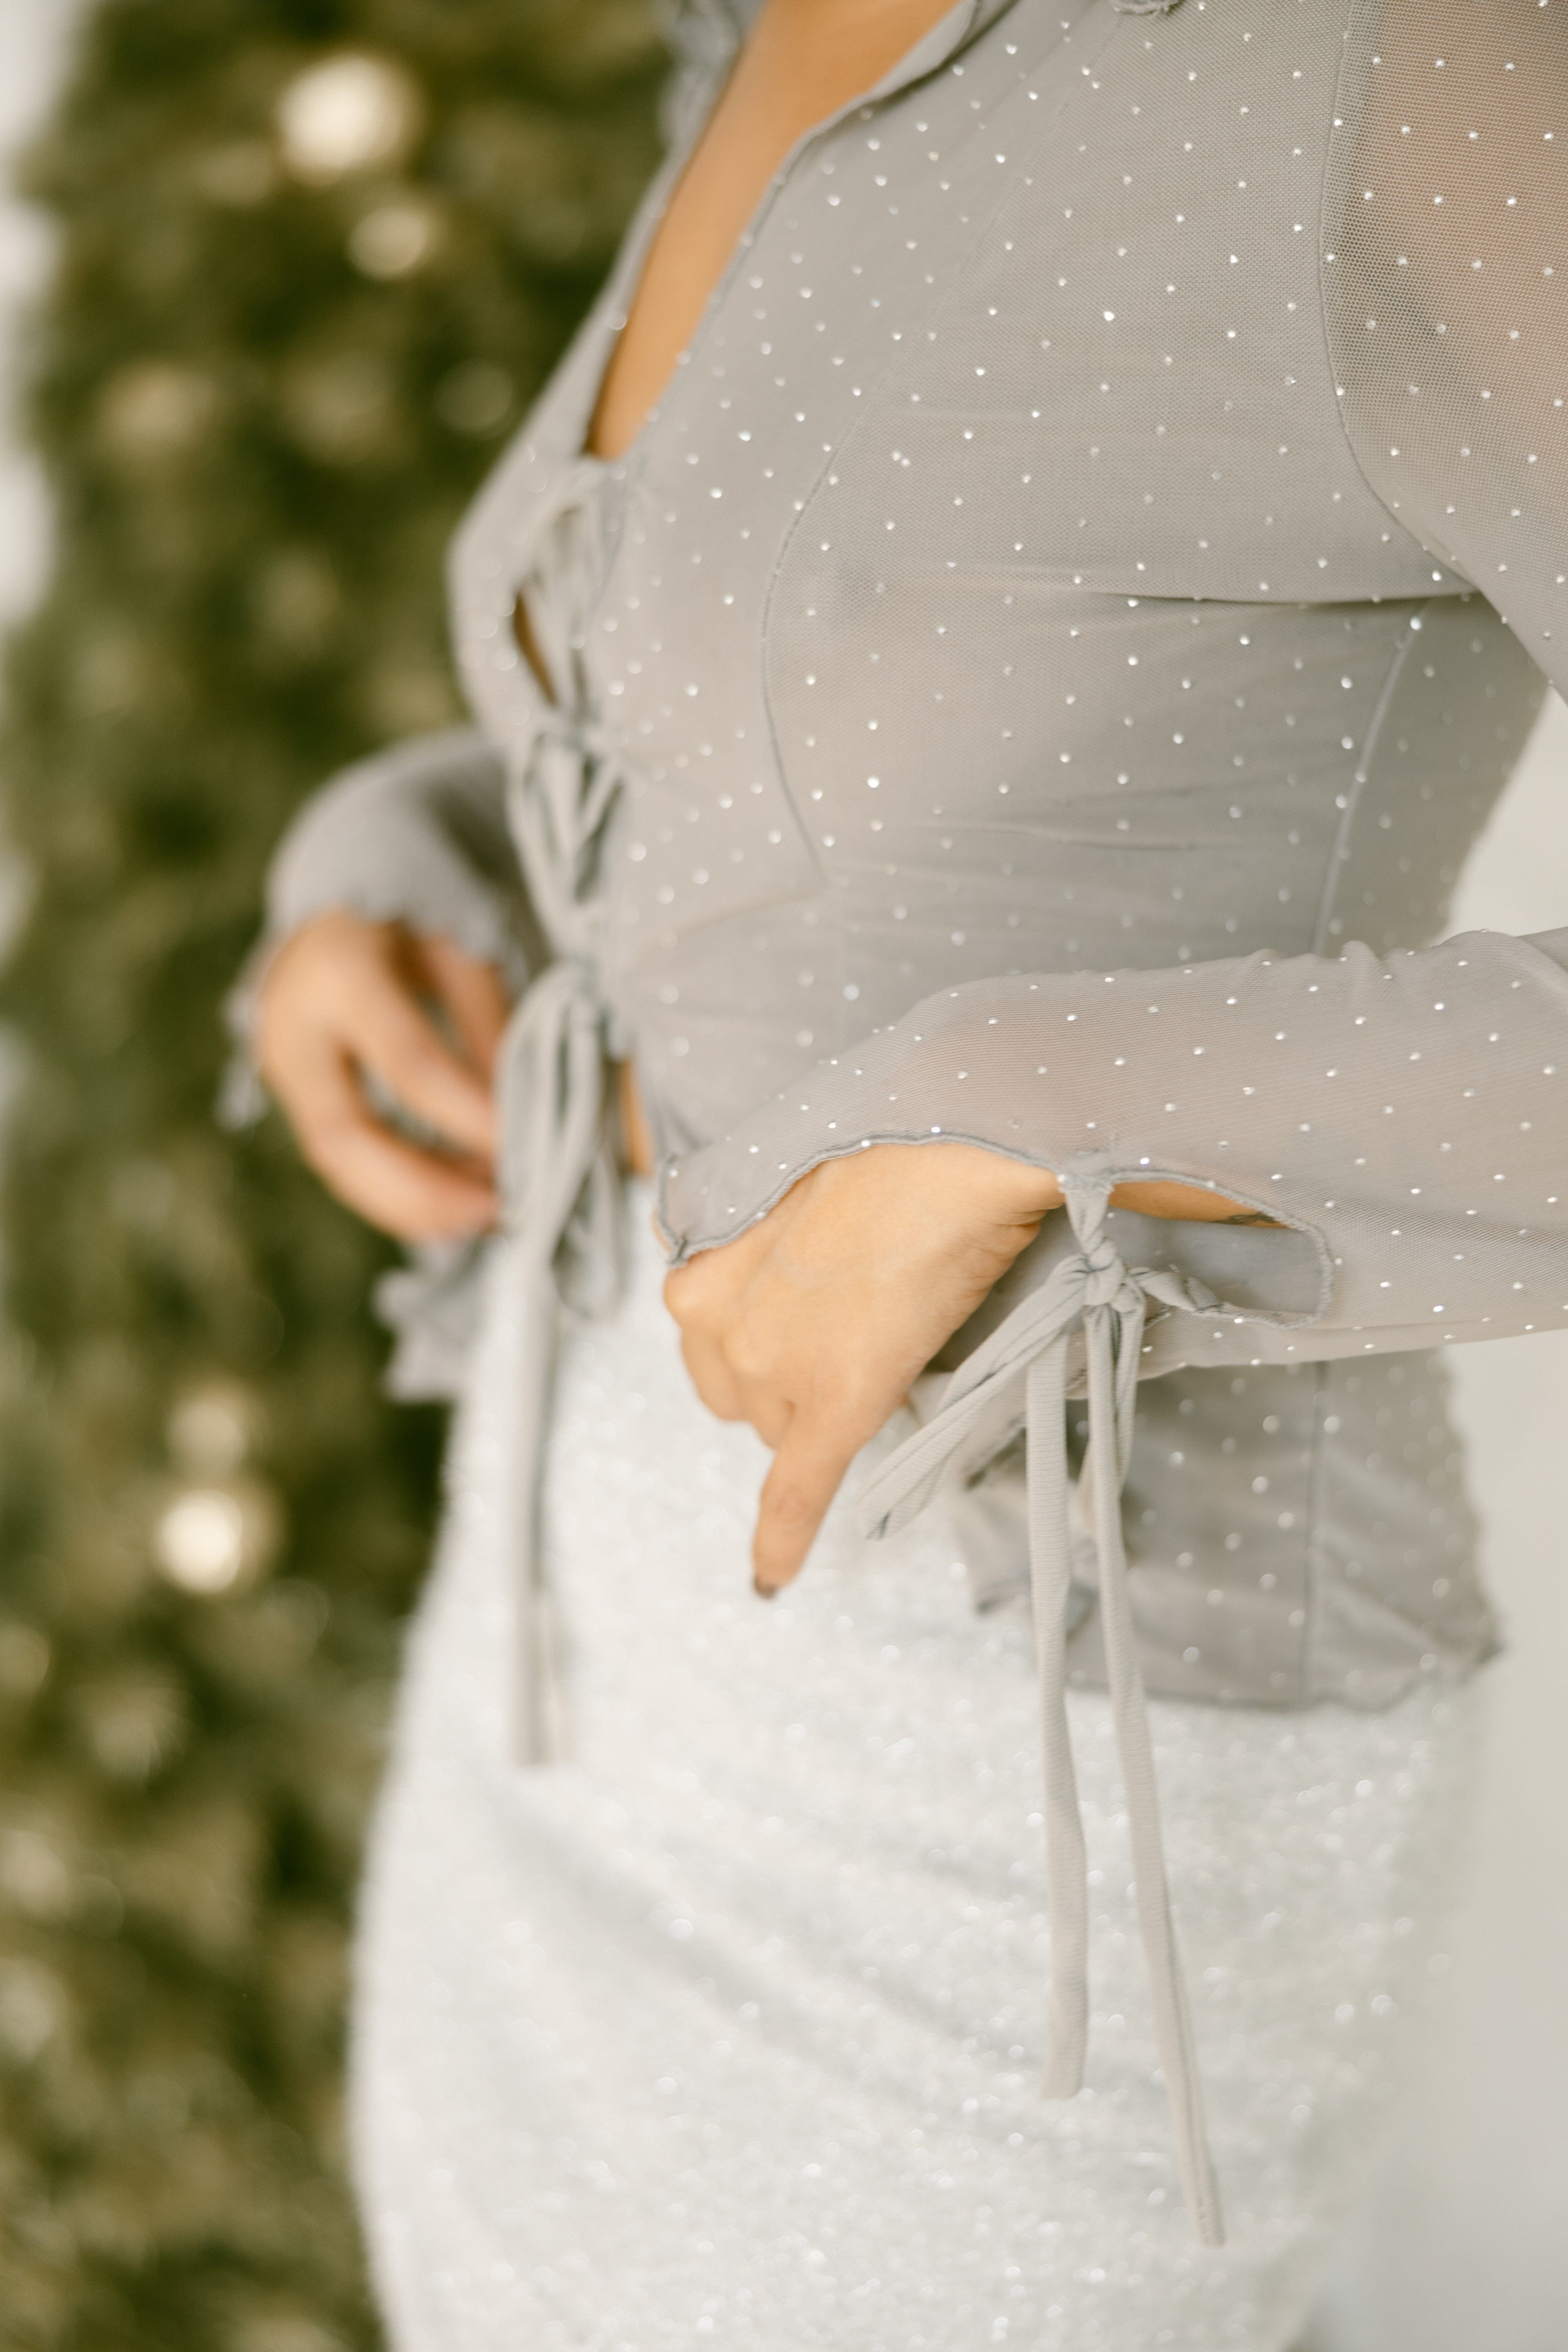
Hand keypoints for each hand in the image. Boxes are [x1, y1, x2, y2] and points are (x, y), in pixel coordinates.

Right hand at [256, 911, 506, 1240]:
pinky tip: (447, 1205)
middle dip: (424, 1187)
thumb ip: (490, 1026)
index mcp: (342, 972)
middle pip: (346, 1135)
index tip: (521, 1150)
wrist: (334, 912)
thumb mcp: (461, 952)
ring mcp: (283, 1071)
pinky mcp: (293, 1099)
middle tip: (493, 1210)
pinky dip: (394, 1194)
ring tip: (479, 1216)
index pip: (409, 1062)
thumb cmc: (409, 923)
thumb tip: (524, 1116)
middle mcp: (295, 1029)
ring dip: (410, 1203)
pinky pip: (338, 1163)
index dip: (467, 1115)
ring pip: (334, 1164)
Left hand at [664, 1143, 1062, 1594]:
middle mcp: (717, 1320)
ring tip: (881, 1346)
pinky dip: (782, 1539)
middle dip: (783, 1377)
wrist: (949, 1153)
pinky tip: (770, 1578)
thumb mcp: (795, 1191)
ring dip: (813, 1410)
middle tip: (851, 1326)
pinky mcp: (829, 1409)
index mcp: (702, 1265)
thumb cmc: (887, 1151)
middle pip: (741, 1392)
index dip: (768, 1334)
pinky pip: (795, 1492)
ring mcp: (773, 1368)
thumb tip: (792, 1273)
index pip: (716, 1339)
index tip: (800, 1327)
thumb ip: (769, 1246)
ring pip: (776, 1429)